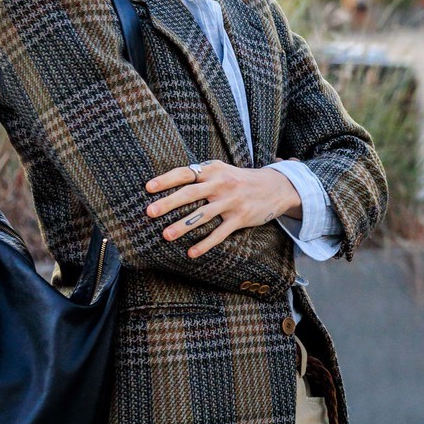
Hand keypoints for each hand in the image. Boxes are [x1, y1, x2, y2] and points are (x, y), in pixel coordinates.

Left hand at [145, 161, 302, 258]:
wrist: (275, 187)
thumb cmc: (239, 180)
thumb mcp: (221, 170)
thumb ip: (199, 175)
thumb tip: (168, 183)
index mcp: (213, 171)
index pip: (185, 173)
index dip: (166, 180)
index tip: (148, 188)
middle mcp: (221, 185)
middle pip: (190, 194)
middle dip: (168, 203)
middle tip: (150, 212)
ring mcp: (231, 202)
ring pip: (203, 215)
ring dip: (183, 226)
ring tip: (166, 236)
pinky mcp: (240, 218)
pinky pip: (220, 233)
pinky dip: (205, 244)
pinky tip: (191, 253)